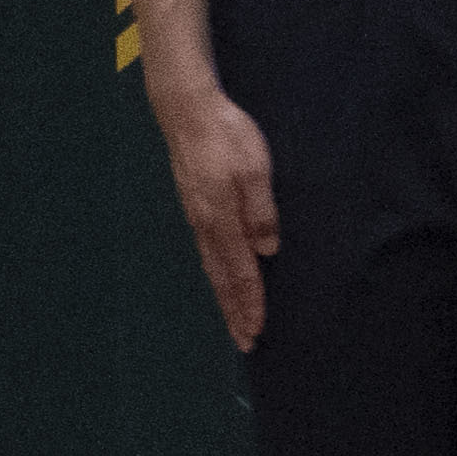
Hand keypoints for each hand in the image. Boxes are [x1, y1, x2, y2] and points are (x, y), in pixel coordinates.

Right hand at [150, 75, 273, 351]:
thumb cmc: (227, 137)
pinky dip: (217, 276)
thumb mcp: (255, 170)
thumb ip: (261, 211)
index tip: (257, 330)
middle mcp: (205, 226)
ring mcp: (197, 218)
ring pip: (212, 268)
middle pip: (222, 279)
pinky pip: (208, 253)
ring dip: (225, 298)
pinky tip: (221, 279)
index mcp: (222, 219)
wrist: (188, 113)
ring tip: (234, 321)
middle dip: (234, 312)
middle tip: (244, 342)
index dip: (251, 302)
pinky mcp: (196, 208)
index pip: (240, 272)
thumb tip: (268, 249)